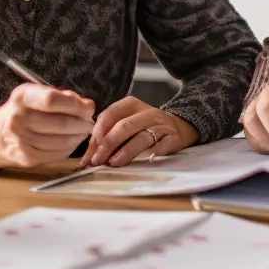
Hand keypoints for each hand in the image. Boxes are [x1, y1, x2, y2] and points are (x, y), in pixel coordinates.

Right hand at [0, 84, 94, 169]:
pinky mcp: (26, 157)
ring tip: (83, 132)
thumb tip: (89, 106)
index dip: (75, 105)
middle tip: (90, 123)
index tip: (88, 108)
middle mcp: (18, 119)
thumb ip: (65, 97)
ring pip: (61, 141)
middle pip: (60, 123)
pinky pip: (56, 154)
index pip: (52, 100)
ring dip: (78, 137)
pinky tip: (72, 141)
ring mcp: (21, 141)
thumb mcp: (39, 95)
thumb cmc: (26, 110)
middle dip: (82, 124)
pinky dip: (69, 148)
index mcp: (22, 98)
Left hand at [80, 96, 198, 167]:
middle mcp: (146, 112)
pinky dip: (151, 154)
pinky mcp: (174, 138)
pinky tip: (142, 162)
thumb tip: (88, 158)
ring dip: (125, 152)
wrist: (180, 126)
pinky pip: (162, 146)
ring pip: (141, 137)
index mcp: (130, 104)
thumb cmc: (145, 127)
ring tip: (113, 163)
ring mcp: (161, 125)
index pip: (109, 116)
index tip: (89, 154)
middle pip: (123, 126)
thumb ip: (108, 135)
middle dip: (107, 145)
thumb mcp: (127, 123)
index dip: (96, 135)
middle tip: (97, 161)